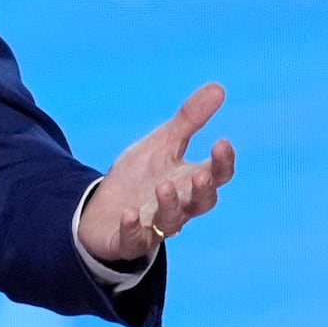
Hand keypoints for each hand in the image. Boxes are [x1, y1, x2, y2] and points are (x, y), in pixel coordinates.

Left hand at [77, 83, 235, 262]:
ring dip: (169, 205)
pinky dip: (132, 228)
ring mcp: (154, 225)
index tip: (221, 141)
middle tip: (201, 173)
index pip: (217, 175)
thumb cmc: (141, 177)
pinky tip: (128, 215)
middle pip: (201, 203)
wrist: (104, 210)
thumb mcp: (162, 144)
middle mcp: (178, 206)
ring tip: (165, 186)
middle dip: (203, 190)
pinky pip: (133, 238)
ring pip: (170, 222)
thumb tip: (218, 87)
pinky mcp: (128, 239)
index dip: (223, 162)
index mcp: (188, 181)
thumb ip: (189, 120)